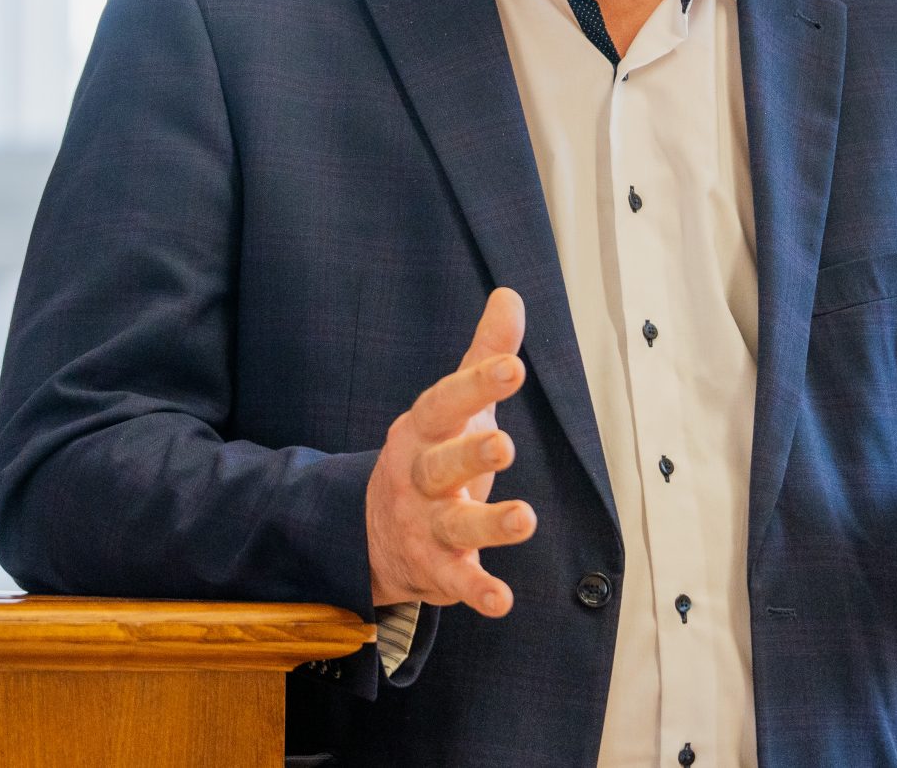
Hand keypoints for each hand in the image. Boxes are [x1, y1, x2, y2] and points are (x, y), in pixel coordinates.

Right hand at [365, 287, 537, 616]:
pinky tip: (504, 601)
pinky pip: (456, 582)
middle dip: (470, 456)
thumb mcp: (452, 406)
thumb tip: (511, 294)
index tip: (512, 366)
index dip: (477, 384)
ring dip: (488, 524)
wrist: (371, 531)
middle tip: (504, 446)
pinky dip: (478, 592)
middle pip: (441, 465)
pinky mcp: (436, 569)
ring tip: (525, 518)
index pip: (446, 402)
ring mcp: (424, 525)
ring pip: (453, 524)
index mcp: (424, 430)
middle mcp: (419, 476)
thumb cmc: (431, 455)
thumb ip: (483, 355)